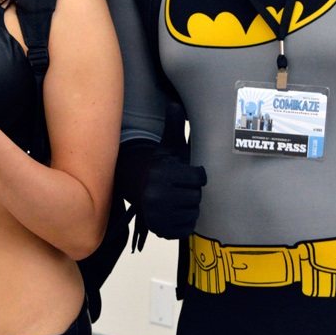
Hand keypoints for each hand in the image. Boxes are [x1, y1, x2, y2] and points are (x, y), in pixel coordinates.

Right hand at [140, 102, 206, 238]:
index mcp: (163, 173)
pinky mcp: (159, 230)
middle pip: (197, 196)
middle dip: (192, 190)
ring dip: (189, 206)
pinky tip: (175, 211)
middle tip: (179, 186)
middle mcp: (158, 195)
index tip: (186, 172)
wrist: (136, 187)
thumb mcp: (167, 146)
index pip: (199, 177)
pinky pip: (187, 228)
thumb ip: (174, 126)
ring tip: (176, 198)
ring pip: (194, 213)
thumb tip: (175, 104)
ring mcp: (157, 215)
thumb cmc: (158, 166)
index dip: (196, 173)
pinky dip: (185, 221)